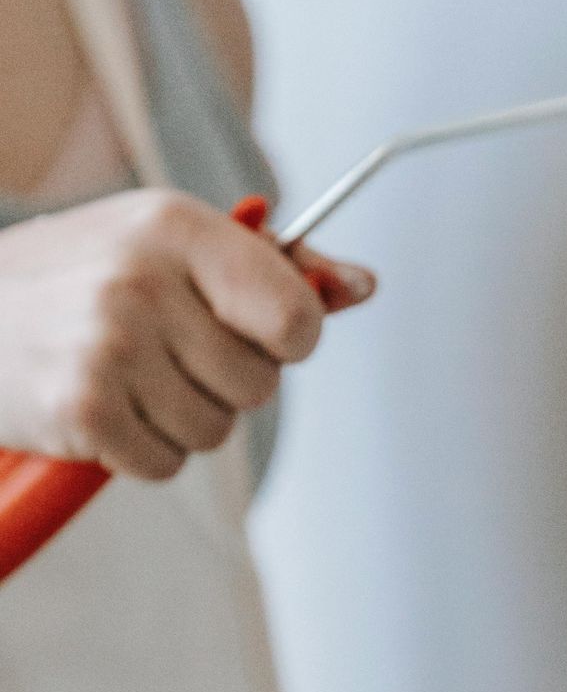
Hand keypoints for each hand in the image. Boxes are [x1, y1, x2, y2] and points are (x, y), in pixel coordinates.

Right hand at [0, 188, 373, 478]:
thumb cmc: (77, 280)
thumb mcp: (165, 246)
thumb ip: (271, 269)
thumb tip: (364, 285)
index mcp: (176, 226)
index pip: (297, 317)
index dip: (285, 339)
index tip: (249, 331)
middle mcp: (142, 280)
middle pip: (259, 385)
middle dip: (220, 383)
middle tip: (159, 352)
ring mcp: (108, 344)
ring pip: (215, 430)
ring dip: (179, 419)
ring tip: (124, 377)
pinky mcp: (81, 408)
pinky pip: (165, 464)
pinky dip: (138, 451)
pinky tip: (100, 407)